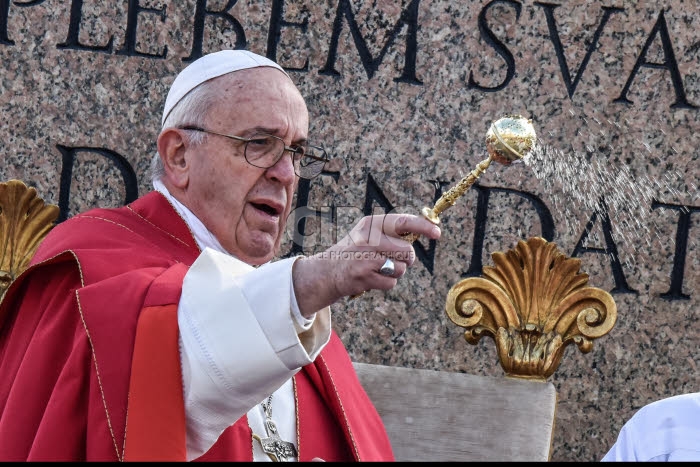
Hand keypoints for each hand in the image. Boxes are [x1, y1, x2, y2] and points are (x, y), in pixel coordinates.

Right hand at [292, 213, 440, 315]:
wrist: (326, 273)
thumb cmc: (353, 253)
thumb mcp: (367, 234)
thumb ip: (391, 232)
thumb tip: (425, 231)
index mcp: (370, 225)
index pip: (402, 222)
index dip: (423, 226)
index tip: (437, 233)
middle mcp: (368, 238)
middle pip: (407, 251)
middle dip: (406, 259)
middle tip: (392, 259)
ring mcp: (366, 257)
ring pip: (401, 268)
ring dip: (394, 272)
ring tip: (377, 269)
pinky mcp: (364, 276)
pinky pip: (391, 282)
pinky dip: (385, 283)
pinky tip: (371, 278)